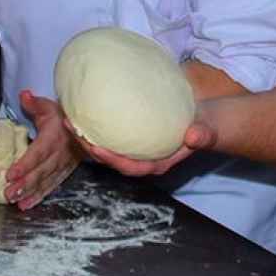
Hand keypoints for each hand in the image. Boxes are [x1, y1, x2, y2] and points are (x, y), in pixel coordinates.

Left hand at [4, 90, 81, 209]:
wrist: (85, 126)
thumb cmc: (63, 115)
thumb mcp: (49, 106)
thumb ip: (35, 103)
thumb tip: (23, 95)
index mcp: (54, 137)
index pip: (38, 153)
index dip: (25, 164)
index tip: (10, 174)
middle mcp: (60, 153)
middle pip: (41, 171)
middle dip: (25, 184)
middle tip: (8, 194)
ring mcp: (64, 165)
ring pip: (46, 181)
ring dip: (30, 193)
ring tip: (15, 202)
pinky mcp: (65, 172)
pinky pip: (52, 185)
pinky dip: (39, 196)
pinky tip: (26, 205)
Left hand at [72, 104, 217, 176]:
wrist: (205, 119)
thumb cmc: (204, 127)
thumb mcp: (207, 130)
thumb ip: (203, 135)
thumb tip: (194, 137)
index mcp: (157, 163)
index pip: (130, 167)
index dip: (112, 160)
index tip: (96, 148)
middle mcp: (142, 157)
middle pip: (110, 158)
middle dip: (88, 146)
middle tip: (72, 128)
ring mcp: (134, 147)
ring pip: (105, 146)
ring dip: (85, 135)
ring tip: (68, 118)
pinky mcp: (130, 134)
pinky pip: (109, 132)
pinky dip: (95, 124)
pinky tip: (82, 108)